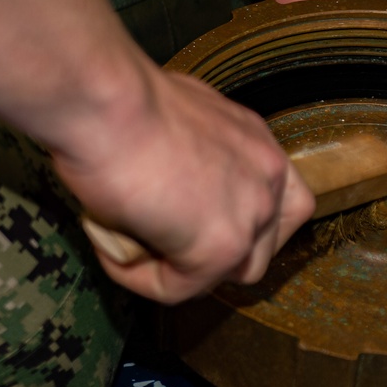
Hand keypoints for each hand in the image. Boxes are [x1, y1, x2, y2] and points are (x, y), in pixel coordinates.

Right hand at [52, 67, 314, 303]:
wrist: (106, 101)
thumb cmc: (120, 98)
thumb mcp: (173, 119)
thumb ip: (191, 155)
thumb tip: (167, 177)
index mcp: (256, 141)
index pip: (280, 200)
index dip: (239, 220)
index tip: (192, 219)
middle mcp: (267, 175)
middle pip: (263, 244)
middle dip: (215, 252)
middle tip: (163, 239)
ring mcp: (251, 214)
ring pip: (227, 273)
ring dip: (180, 269)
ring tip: (132, 243)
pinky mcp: (220, 247)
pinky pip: (177, 288)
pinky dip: (138, 276)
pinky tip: (111, 245)